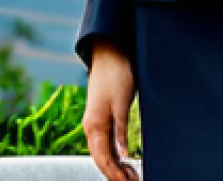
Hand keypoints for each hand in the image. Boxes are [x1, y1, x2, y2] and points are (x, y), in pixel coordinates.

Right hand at [81, 39, 139, 180]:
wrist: (110, 54)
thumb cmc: (116, 76)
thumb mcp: (121, 104)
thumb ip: (121, 131)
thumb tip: (124, 155)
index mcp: (94, 125)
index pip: (103, 159)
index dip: (115, 174)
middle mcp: (91, 126)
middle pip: (101, 159)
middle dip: (115, 174)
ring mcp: (94, 122)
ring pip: (103, 152)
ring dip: (116, 166)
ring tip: (132, 176)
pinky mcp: (101, 117)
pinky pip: (105, 142)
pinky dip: (114, 154)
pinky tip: (124, 160)